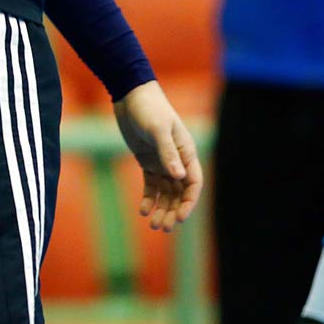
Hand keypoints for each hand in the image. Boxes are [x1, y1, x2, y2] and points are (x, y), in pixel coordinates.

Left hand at [113, 81, 201, 231]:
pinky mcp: (147, 161)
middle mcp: (177, 160)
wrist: (131, 95)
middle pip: (180, 193)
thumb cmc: (149, 108)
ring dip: (162, 209)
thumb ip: (168, 152)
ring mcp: (162, 162)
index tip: (180, 217)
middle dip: (174, 211)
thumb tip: (179, 176)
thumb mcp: (158, 129)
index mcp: (187, 152)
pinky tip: (143, 211)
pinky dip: (149, 199)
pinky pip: (151, 185)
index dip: (189, 202)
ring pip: (166, 193)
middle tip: (164, 227)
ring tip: (154, 225)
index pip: (193, 183)